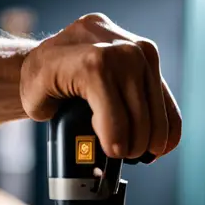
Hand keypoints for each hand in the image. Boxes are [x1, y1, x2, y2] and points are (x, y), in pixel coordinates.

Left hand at [20, 13, 181, 159]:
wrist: (57, 48)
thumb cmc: (44, 77)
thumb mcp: (35, 99)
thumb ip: (57, 122)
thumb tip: (88, 146)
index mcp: (92, 61)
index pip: (115, 116)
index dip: (115, 143)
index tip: (113, 154)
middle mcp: (121, 52)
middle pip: (140, 118)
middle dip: (134, 147)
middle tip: (123, 156)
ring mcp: (140, 52)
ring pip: (159, 116)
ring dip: (151, 143)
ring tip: (139, 153)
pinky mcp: (152, 58)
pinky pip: (168, 104)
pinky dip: (168, 130)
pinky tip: (158, 146)